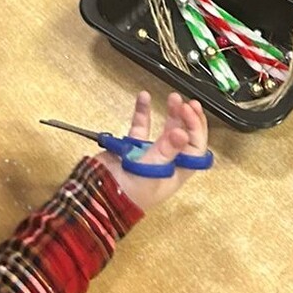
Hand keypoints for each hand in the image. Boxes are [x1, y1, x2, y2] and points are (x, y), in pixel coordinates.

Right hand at [96, 91, 210, 214]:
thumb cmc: (127, 193)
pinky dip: (142, 112)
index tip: (188, 110)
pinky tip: (144, 98)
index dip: (195, 127)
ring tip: (172, 98)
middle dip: (188, 118)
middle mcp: (167, 162)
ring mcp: (150, 153)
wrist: (97, 194)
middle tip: (186, 102)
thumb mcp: (151, 171)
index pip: (195, 147)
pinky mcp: (133, 147)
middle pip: (184, 137)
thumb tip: (183, 133)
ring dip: (171, 114)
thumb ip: (167, 150)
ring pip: (166, 130)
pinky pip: (141, 126)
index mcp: (176, 171)